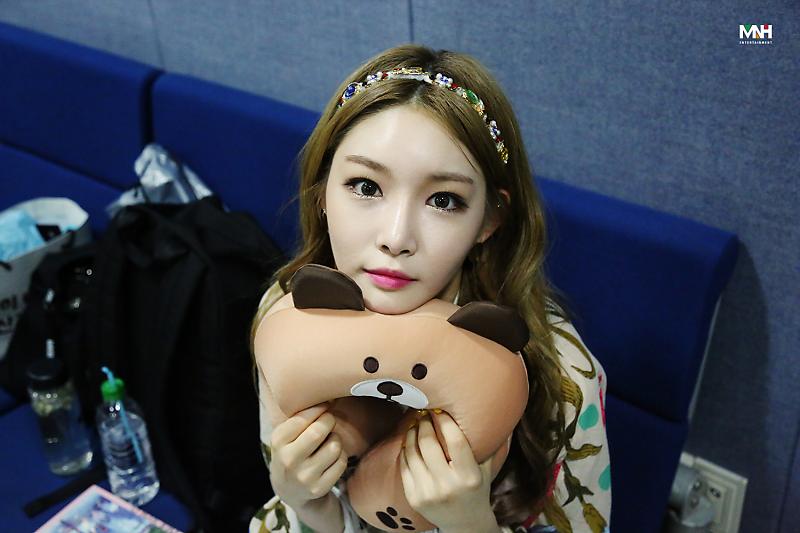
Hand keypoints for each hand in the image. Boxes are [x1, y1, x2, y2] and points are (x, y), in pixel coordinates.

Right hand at [269, 404, 348, 508]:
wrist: (288, 490)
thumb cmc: (291, 451)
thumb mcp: (286, 434)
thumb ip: (301, 416)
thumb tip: (329, 396)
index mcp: (278, 441)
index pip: (303, 417)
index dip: (319, 408)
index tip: (324, 406)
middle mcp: (288, 460)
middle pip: (319, 430)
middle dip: (329, 421)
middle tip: (328, 421)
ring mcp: (304, 476)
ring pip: (334, 446)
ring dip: (335, 439)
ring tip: (328, 441)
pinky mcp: (319, 488)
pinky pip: (341, 463)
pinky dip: (340, 456)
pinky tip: (331, 458)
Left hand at [400, 411, 499, 532]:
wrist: (465, 525)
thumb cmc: (477, 491)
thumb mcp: (487, 470)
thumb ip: (490, 444)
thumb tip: (497, 414)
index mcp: (469, 477)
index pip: (456, 441)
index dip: (446, 422)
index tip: (441, 410)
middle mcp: (448, 486)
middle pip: (429, 444)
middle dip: (425, 423)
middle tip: (425, 413)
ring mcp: (428, 493)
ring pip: (413, 453)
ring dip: (412, 433)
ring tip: (416, 424)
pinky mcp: (414, 498)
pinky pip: (405, 466)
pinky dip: (406, 450)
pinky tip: (410, 441)